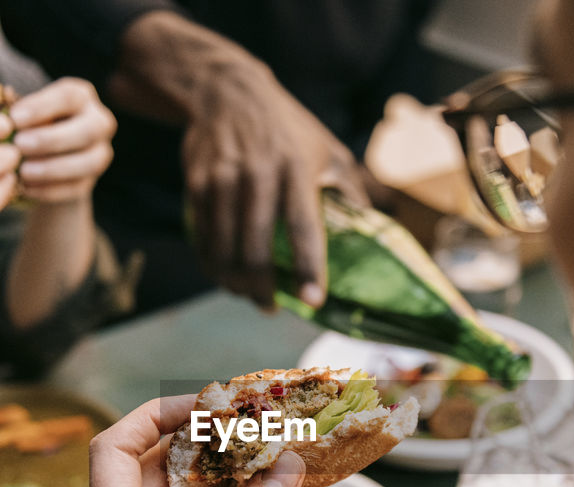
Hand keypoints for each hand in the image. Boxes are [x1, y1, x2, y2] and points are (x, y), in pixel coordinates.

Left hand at [11, 77, 116, 203]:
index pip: (70, 97)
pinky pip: (76, 188)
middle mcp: (98, 122)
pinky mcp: (90, 182)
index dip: (43, 107)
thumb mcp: (19, 114)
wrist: (38, 159)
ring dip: (54, 168)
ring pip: (89, 162)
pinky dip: (50, 190)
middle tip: (20, 145)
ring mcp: (99, 154)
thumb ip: (12, 112)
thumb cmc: (23, 126)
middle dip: (53, 139)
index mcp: (80, 97)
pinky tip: (26, 188)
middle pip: (88, 130)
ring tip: (23, 171)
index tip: (15, 118)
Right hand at [111, 12, 367, 309]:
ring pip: (224, 249)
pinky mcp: (198, 184)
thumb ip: (351, 191)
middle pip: (256, 249)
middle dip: (262, 289)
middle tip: (271, 307)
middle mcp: (258, 175)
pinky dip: (213, 263)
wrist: (228, 91)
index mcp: (297, 169)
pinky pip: (203, 237)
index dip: (307, 268)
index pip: (303, 227)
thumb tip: (375, 235)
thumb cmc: (289, 128)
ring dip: (235, 283)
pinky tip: (225, 274)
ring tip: (248, 294)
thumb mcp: (328, 150)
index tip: (312, 301)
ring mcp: (223, 180)